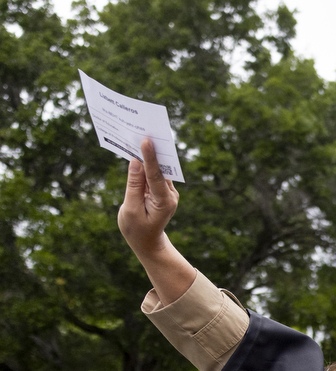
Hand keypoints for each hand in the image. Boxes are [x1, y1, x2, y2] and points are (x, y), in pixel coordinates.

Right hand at [117, 137, 196, 303]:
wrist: (147, 242)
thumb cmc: (136, 230)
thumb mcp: (130, 209)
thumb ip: (133, 185)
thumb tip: (135, 162)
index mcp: (164, 202)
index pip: (156, 175)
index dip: (151, 157)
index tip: (147, 141)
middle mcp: (170, 194)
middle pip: (159, 168)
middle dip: (151, 150)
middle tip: (143, 129)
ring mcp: (167, 191)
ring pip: (156, 169)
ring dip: (147, 153)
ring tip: (137, 133)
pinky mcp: (160, 189)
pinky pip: (152, 173)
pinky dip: (144, 162)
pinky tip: (135, 148)